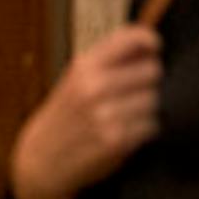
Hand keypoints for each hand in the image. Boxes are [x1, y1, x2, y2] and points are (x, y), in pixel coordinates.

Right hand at [10, 25, 162, 198]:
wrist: (42, 160)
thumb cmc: (66, 115)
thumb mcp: (77, 79)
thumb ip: (111, 61)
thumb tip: (153, 44)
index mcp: (85, 65)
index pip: (134, 38)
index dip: (151, 43)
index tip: (154, 52)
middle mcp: (94, 86)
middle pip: (153, 71)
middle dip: (150, 82)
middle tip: (135, 93)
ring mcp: (106, 114)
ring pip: (156, 100)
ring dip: (149, 109)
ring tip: (129, 115)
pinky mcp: (117, 140)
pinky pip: (153, 125)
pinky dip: (146, 129)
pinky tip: (128, 132)